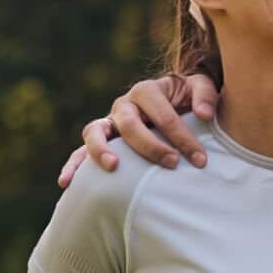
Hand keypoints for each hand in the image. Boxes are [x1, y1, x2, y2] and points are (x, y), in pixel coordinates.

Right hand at [56, 73, 219, 186]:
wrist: (174, 104)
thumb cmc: (188, 99)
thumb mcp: (200, 89)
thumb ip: (206, 96)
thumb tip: (205, 115)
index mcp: (147, 90)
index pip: (163, 114)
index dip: (182, 136)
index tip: (199, 159)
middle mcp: (124, 105)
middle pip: (130, 123)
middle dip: (151, 145)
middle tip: (171, 163)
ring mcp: (109, 123)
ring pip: (95, 132)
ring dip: (101, 149)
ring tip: (112, 167)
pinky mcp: (101, 141)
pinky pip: (79, 151)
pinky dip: (72, 165)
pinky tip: (67, 183)